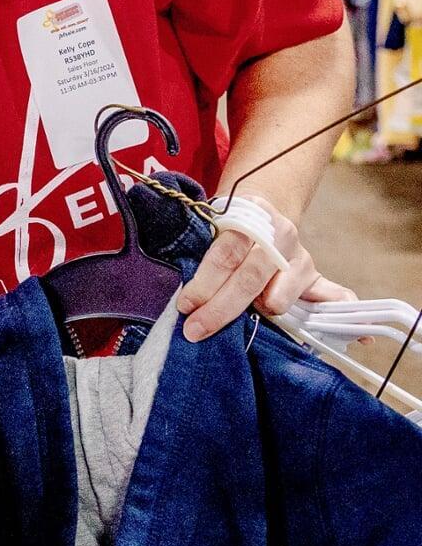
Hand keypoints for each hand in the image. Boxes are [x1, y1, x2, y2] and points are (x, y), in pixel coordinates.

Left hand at [176, 193, 355, 341]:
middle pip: (250, 277)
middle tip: (196, 329)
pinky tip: (360, 336)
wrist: (259, 209)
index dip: (204, 283)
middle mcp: (279, 235)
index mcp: (249, 217)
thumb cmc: (228, 227)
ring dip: (261, 312)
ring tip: (241, 322)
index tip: (186, 306)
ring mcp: (300, 257)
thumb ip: (206, 254)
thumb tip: (186, 297)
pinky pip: (336, 296)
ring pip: (282, 293)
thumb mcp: (212, 226)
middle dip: (220, 308)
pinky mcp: (316, 276)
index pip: (225, 254)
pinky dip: (348, 316)